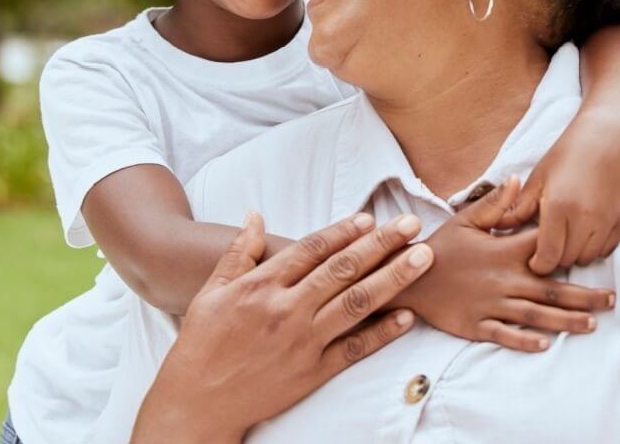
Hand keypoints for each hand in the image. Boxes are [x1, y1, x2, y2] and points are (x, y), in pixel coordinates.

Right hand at [131, 211, 433, 443]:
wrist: (196, 403)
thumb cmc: (200, 345)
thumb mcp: (210, 292)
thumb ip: (239, 252)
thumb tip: (255, 215)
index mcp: (262, 286)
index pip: (311, 249)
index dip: (343, 231)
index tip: (369, 217)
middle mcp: (287, 309)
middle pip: (343, 269)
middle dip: (381, 243)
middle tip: (411, 224)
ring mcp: (303, 342)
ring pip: (357, 303)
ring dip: (394, 277)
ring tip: (423, 258)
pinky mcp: (312, 372)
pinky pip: (355, 348)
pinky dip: (383, 332)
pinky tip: (408, 316)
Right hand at [394, 176, 613, 351]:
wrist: (407, 277)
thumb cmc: (439, 247)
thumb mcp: (465, 219)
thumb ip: (496, 203)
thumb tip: (518, 178)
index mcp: (503, 252)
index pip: (544, 249)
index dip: (570, 249)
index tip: (595, 252)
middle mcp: (503, 280)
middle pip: (551, 289)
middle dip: (585, 296)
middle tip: (612, 300)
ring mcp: (490, 304)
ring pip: (536, 315)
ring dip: (566, 320)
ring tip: (593, 324)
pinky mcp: (476, 325)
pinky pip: (505, 335)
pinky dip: (525, 341)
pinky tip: (546, 345)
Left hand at [498, 117, 619, 274]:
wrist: (605, 135)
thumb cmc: (567, 153)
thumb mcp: (538, 177)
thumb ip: (520, 207)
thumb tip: (500, 228)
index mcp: (558, 206)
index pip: (548, 257)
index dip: (538, 265)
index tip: (533, 260)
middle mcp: (585, 218)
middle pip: (566, 260)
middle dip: (554, 259)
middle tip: (546, 247)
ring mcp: (606, 220)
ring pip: (587, 259)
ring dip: (574, 254)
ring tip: (565, 239)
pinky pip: (606, 250)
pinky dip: (593, 248)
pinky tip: (584, 233)